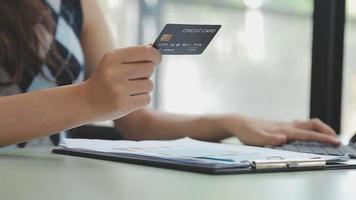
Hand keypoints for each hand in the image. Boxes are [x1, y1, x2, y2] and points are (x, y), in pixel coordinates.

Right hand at [80, 45, 161, 121]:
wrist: (85, 102)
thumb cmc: (105, 79)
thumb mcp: (114, 62)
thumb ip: (134, 54)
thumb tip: (155, 47)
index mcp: (112, 58)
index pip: (145, 52)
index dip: (156, 55)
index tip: (156, 59)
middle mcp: (114, 72)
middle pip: (149, 68)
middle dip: (147, 73)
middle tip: (136, 77)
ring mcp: (118, 90)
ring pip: (149, 85)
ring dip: (144, 88)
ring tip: (130, 89)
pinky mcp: (123, 105)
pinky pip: (146, 98)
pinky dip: (142, 99)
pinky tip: (129, 99)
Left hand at [219, 115, 340, 145]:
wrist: (238, 123)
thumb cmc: (247, 131)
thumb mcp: (256, 138)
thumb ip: (270, 139)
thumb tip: (284, 138)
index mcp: (283, 130)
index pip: (307, 134)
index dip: (322, 138)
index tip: (335, 141)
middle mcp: (285, 126)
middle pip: (311, 124)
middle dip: (325, 130)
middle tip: (335, 138)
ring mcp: (283, 125)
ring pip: (306, 124)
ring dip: (318, 129)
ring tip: (326, 136)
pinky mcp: (279, 126)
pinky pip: (299, 126)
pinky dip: (308, 129)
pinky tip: (306, 133)